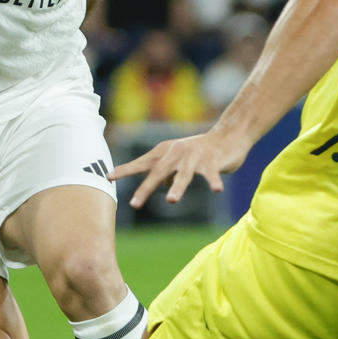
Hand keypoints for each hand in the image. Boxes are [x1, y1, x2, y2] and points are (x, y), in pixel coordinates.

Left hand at [112, 128, 249, 207]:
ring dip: (178, 187)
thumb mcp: (180, 159)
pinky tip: (217, 191)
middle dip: (146, 188)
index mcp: (166, 152)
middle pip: (158, 172)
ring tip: (172, 200)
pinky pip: (212, 174)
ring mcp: (194, 156)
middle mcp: (177, 153)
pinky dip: (214, 182)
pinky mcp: (212, 160)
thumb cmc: (202, 150)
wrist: (229, 135)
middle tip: (135, 203)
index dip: (125, 170)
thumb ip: (168, 171)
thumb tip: (159, 185)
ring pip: (184, 174)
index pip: (142, 163)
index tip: (108, 177)